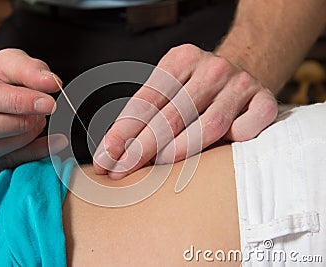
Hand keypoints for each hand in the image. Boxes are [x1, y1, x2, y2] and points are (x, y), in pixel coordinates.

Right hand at [0, 49, 67, 171]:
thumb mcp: (3, 63)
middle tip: (42, 114)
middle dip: (19, 123)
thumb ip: (28, 69)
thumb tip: (52, 82)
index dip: (16, 102)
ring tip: (38, 124)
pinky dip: (26, 157)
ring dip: (22, 141)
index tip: (48, 103)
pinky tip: (47, 145)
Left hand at [93, 44, 277, 178]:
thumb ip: (146, 111)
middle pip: (171, 116)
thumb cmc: (196, 87)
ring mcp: (240, 83)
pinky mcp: (265, 101)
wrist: (244, 68)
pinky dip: (231, 143)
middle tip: (120, 172)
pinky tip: (219, 150)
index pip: (145, 101)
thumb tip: (112, 150)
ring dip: (178, 152)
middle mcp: (212, 68)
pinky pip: (245, 131)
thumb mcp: (170, 86)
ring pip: (207, 128)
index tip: (105, 159)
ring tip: (157, 167)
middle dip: (140, 150)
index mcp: (181, 59)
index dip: (122, 133)